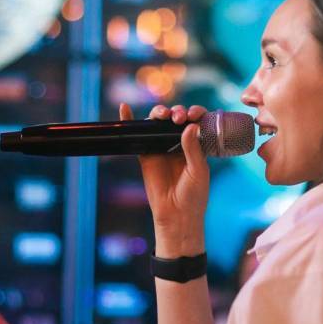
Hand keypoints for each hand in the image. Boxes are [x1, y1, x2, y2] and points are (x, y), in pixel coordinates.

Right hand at [125, 102, 209, 255]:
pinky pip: (137, 136)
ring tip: (161, 115)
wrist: (177, 214)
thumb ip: (193, 148)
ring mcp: (161, 147)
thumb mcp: (198, 170)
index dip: (194, 112)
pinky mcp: (145, 154)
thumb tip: (190, 125)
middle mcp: (178, 143)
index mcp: (196, 144)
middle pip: (175, 118)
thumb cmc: (193, 194)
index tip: (193, 115)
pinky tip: (124, 109)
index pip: (195, 121)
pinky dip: (129, 121)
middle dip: (176, 112)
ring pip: (157, 124)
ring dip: (159, 113)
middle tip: (177, 118)